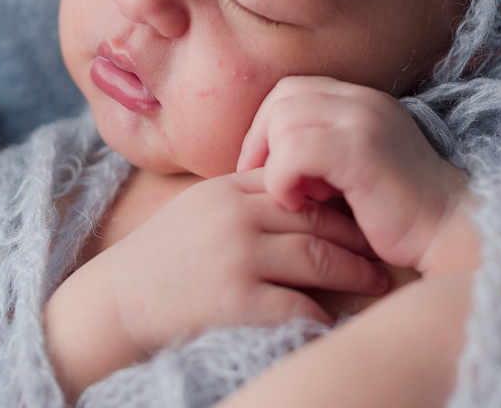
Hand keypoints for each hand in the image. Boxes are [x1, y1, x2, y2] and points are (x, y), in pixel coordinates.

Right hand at [43, 168, 388, 400]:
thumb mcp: (199, 210)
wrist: (114, 305)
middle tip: (386, 245)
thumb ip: (244, 196)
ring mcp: (237, 258)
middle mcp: (235, 216)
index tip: (365, 207)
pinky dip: (323, 314)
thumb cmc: (162, 260)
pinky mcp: (236, 302)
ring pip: (318, 258)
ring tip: (377, 281)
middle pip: (317, 219)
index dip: (337, 196)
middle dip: (358, 236)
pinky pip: (298, 307)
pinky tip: (336, 319)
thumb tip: (300, 190)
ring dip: (355, 272)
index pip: (298, 182)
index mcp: (228, 190)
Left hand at [237, 76, 478, 275]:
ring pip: (283, 120)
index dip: (265, 126)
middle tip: (270, 183)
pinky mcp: (362, 150)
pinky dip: (281, 179)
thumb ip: (317, 150)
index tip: (262, 167)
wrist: (449, 233)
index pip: (292, 90)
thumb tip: (260, 156)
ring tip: (298, 196)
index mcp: (362, 100)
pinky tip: (298, 204)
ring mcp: (364, 121)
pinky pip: (294, 151)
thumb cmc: (396, 214)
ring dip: (275, 163)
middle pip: (282, 98)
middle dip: (261, 142)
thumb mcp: (353, 168)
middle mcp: (364, 101)